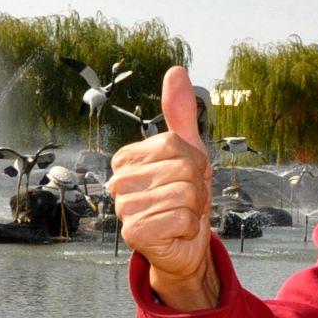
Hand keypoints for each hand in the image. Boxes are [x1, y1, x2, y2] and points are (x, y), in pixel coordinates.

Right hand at [106, 66, 219, 309]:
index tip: (187, 177)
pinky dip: (189, 227)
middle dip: (198, 187)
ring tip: (182, 216)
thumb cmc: (185, 198)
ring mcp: (124, 209)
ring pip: (185, 193)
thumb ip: (179, 113)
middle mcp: (119, 181)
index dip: (194, 161)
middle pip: (183, 168)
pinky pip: (181, 218)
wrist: (186, 247)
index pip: (176, 143)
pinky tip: (177, 233)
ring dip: (195, 208)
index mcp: (127, 158)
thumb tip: (175, 70)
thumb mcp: (188, 152)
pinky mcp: (134, 234)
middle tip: (187, 201)